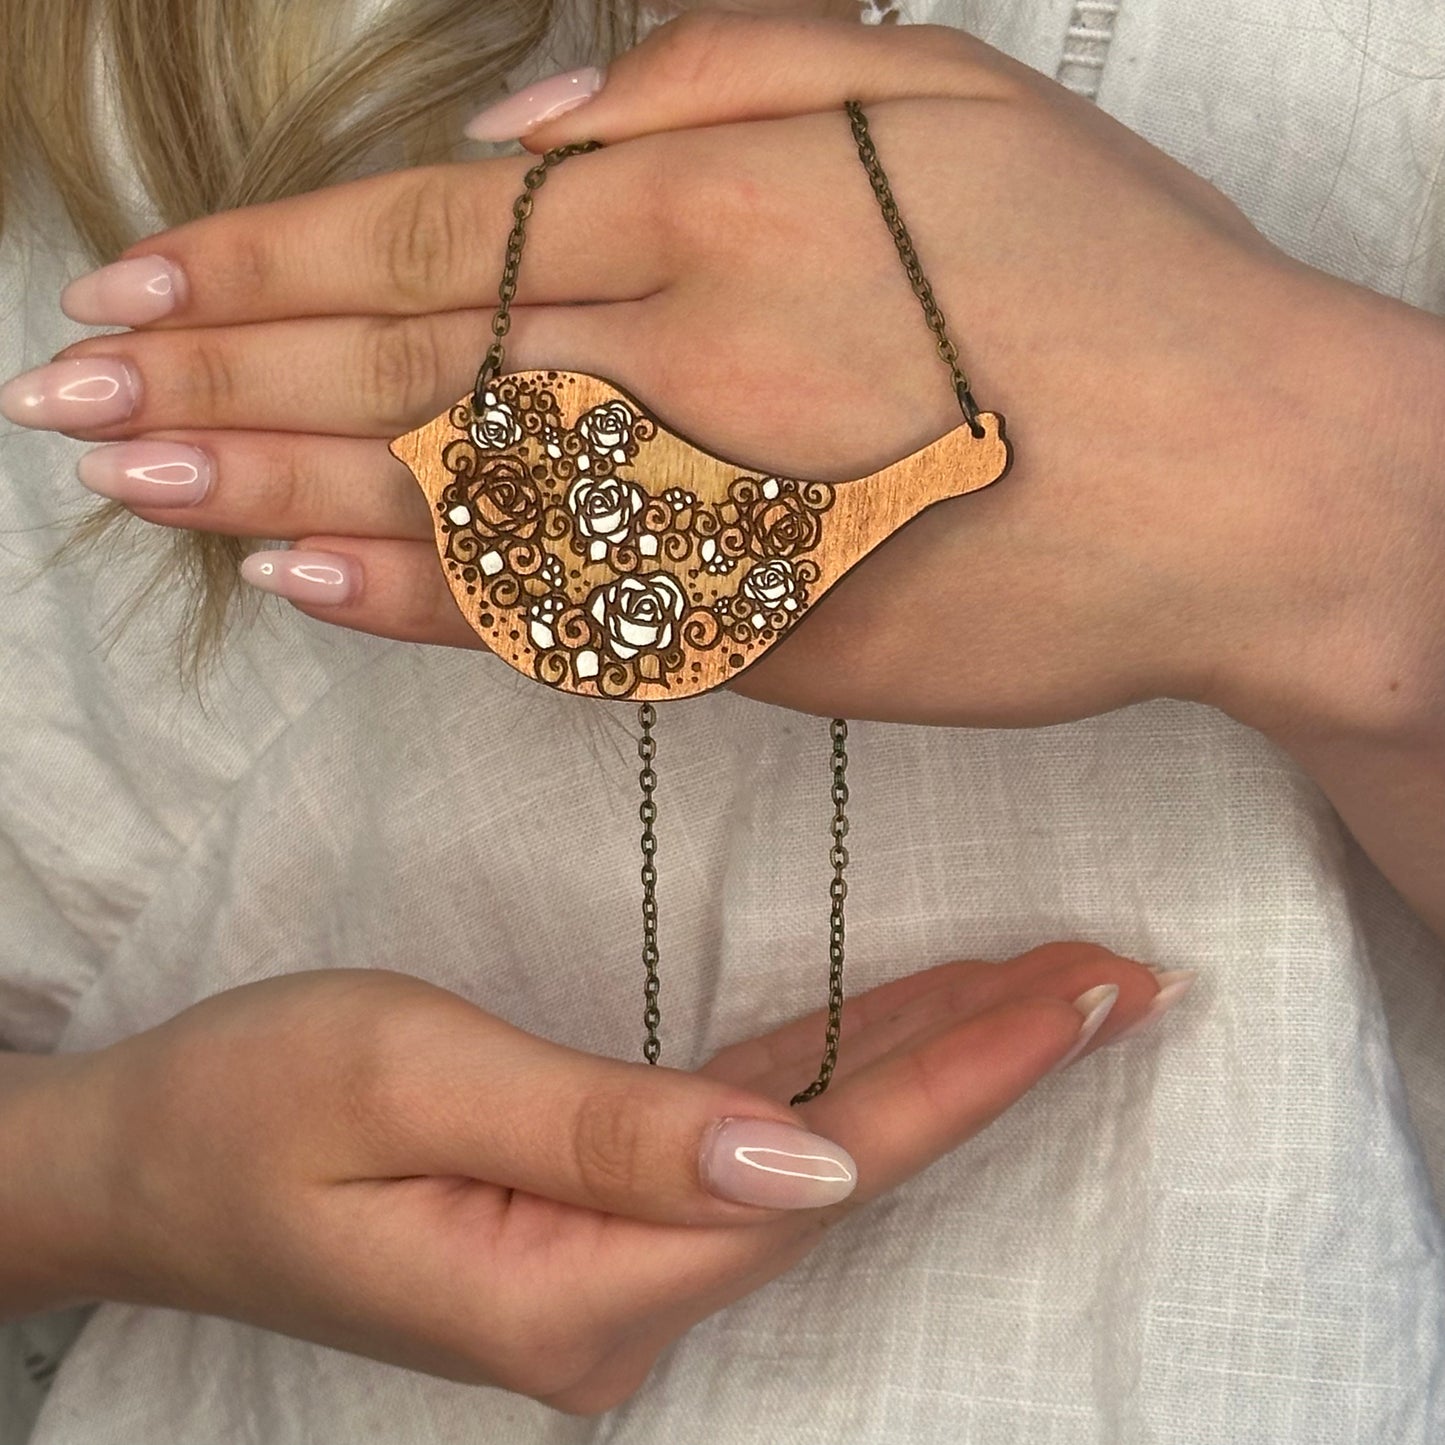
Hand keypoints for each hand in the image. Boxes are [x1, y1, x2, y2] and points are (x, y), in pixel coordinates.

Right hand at [8, 950, 1176, 1412]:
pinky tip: (900, 1021)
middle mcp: (615, 1304)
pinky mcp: (587, 1215)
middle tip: (1114, 979)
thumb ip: (609, 1131)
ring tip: (1045, 987)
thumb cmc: (251, 1103)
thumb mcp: (413, 1081)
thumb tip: (810, 1168)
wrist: (142, 1164)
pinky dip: (831, 1069)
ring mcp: (605, 1270)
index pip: (825, 1175)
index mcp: (581, 1290)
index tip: (1084, 1001)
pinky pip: (742, 1138)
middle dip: (983, 1068)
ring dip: (924, 1062)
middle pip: (845, 1172)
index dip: (964, 1080)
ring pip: (809, 1151)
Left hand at [14, 14, 1440, 739]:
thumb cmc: (1114, 283)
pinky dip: (417, 596)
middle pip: (401, 359)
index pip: (428, 234)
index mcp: (715, 204)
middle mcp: (686, 354)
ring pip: (446, 489)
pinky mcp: (753, 632)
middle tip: (69, 402)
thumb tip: (529, 116)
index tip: (139, 296)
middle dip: (217, 373)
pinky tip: (304, 580)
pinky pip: (551, 612)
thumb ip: (719, 71)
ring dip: (272, 482)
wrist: (1246, 486)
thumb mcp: (931, 94)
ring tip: (138, 487)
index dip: (264, 266)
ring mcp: (711, 506)